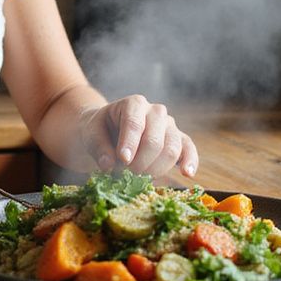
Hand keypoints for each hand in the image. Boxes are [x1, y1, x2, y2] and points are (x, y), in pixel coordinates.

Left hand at [81, 95, 198, 177]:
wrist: (110, 129)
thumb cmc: (100, 129)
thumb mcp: (91, 133)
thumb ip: (98, 147)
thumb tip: (108, 165)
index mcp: (134, 104)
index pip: (134, 124)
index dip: (130, 144)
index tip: (123, 160)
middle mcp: (156, 111)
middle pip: (155, 141)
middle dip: (140, 163)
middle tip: (126, 175)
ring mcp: (169, 125)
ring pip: (172, 149)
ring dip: (155, 169)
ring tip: (140, 177)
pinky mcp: (179, 139)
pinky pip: (188, 148)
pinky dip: (190, 161)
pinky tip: (187, 173)